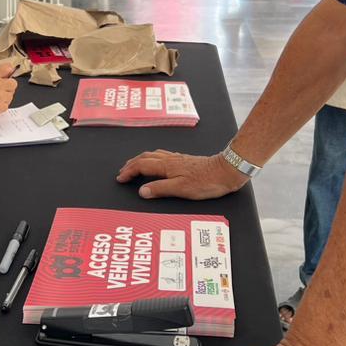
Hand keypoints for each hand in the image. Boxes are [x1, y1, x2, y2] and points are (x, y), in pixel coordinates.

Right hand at [0, 63, 17, 118]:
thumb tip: (5, 74)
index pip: (8, 68)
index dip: (8, 72)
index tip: (7, 75)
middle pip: (13, 83)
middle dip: (8, 86)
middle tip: (0, 90)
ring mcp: (0, 96)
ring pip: (11, 95)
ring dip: (5, 97)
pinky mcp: (0, 107)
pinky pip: (7, 105)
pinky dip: (1, 106)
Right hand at [116, 150, 246, 199]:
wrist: (225, 171)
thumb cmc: (206, 182)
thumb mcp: (181, 189)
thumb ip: (160, 189)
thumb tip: (142, 191)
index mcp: (166, 166)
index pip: (141, 166)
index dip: (129, 171)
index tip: (120, 178)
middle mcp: (170, 159)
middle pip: (145, 158)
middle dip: (131, 164)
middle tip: (123, 171)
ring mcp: (177, 158)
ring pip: (153, 155)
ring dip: (141, 159)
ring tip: (134, 165)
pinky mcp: (185, 160)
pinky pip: (162, 156)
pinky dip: (153, 158)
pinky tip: (157, 162)